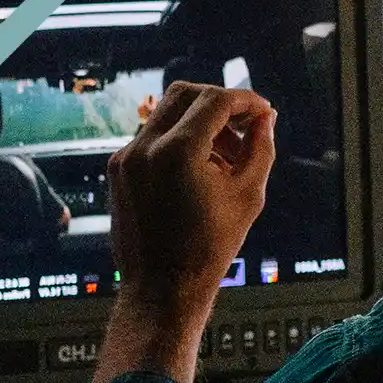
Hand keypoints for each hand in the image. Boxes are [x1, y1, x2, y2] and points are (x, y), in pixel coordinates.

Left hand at [96, 82, 275, 382]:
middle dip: (220, 103)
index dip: (246, 100)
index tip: (264, 112)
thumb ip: (260, 147)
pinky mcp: (118, 169)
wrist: (162, 289)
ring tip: (226, 156)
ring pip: (167, 113)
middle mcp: (144, 147)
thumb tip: (265, 117)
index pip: (215, 100)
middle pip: (186, 93)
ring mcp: (125, 157)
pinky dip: (178, 140)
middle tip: (245, 124)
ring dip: (200, 121)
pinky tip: (200, 170)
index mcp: (177, 151)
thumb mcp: (249, 194)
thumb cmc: (208, 249)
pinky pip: (151, 137)